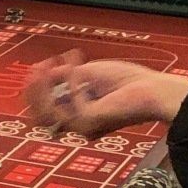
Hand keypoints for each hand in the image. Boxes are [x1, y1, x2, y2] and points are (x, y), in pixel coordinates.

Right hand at [23, 51, 179, 134]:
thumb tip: (48, 72)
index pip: (46, 109)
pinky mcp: (88, 121)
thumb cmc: (132, 84)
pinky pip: (66, 99)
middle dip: (33, 90)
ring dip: (43, 84)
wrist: (154, 92)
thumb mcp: (92, 74)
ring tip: (48, 63)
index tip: (39, 67)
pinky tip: (74, 61)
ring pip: (45, 111)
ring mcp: (82, 125)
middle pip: (39, 115)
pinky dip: (68, 77)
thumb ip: (67, 76)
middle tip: (35, 68)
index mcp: (80, 115)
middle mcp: (78, 124)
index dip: (38, 89)